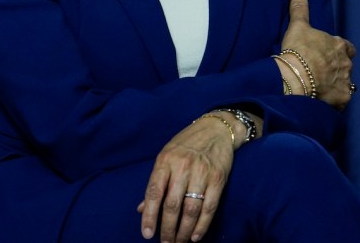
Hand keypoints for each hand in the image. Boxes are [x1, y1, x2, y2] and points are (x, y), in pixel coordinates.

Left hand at [136, 112, 236, 241]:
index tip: (147, 233)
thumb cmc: (186, 144)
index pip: (154, 192)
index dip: (150, 215)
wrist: (215, 129)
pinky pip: (209, 207)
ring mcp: (201, 173)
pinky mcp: (218, 178)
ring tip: (179, 242)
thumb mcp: (166, 156)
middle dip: (168, 229)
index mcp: (165, 161)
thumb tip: (142, 208)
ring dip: (184, 231)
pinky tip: (194, 236)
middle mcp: (182, 167)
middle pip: (173, 205)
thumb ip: (156, 182)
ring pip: (191, 209)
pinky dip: (202, 225)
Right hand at [279, 0, 355, 109]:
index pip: (346, 47)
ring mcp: (346, 82)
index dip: (339, 50)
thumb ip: (299, 7)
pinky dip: (332, 100)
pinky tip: (320, 100)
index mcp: (339, 45)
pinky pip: (339, 100)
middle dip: (337, 68)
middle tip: (320, 71)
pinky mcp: (342, 99)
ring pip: (344, 83)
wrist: (295, 78)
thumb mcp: (297, 26)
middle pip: (346, 66)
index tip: (327, 54)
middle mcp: (347, 64)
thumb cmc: (296, 50)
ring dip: (335, 85)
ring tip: (319, 88)